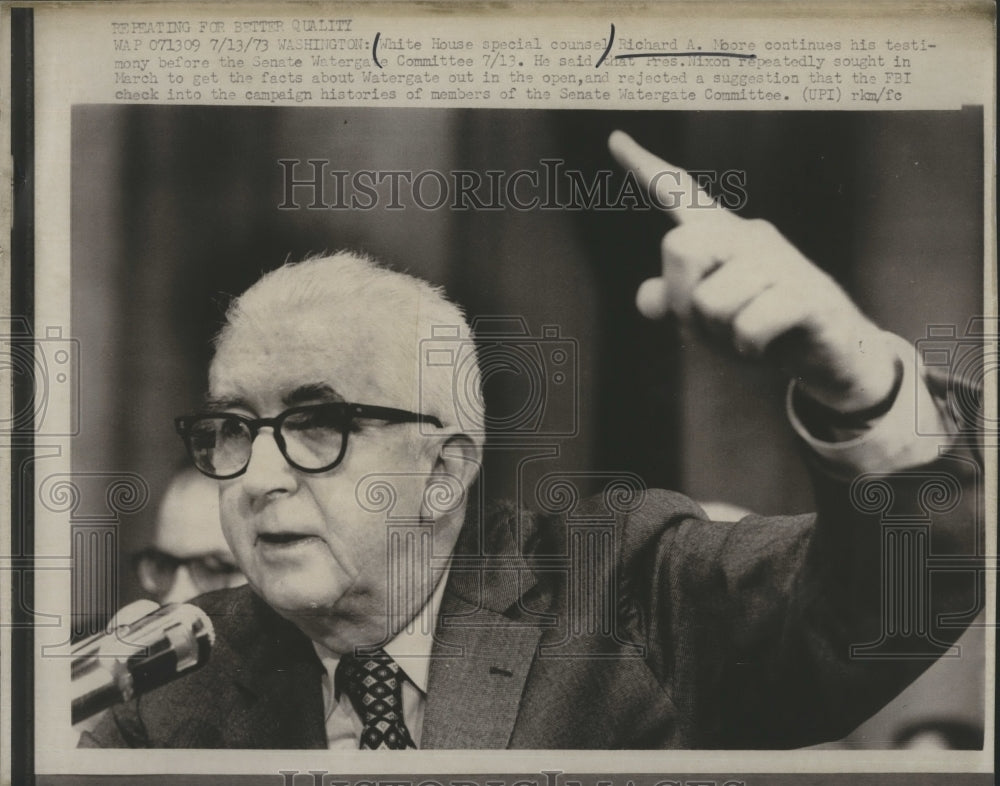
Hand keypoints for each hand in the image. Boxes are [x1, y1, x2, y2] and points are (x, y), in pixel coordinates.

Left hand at [608, 130, 898, 415]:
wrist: (831, 355)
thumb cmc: (765, 331)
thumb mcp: (709, 320)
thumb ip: (674, 303)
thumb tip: (646, 298)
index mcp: (724, 236)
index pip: (681, 194)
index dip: (645, 169)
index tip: (614, 139)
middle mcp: (751, 237)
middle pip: (679, 246)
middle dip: (682, 298)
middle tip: (711, 324)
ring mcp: (782, 261)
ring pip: (711, 301)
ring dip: (720, 335)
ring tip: (746, 334)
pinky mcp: (809, 294)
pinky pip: (749, 325)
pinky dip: (749, 347)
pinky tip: (767, 344)